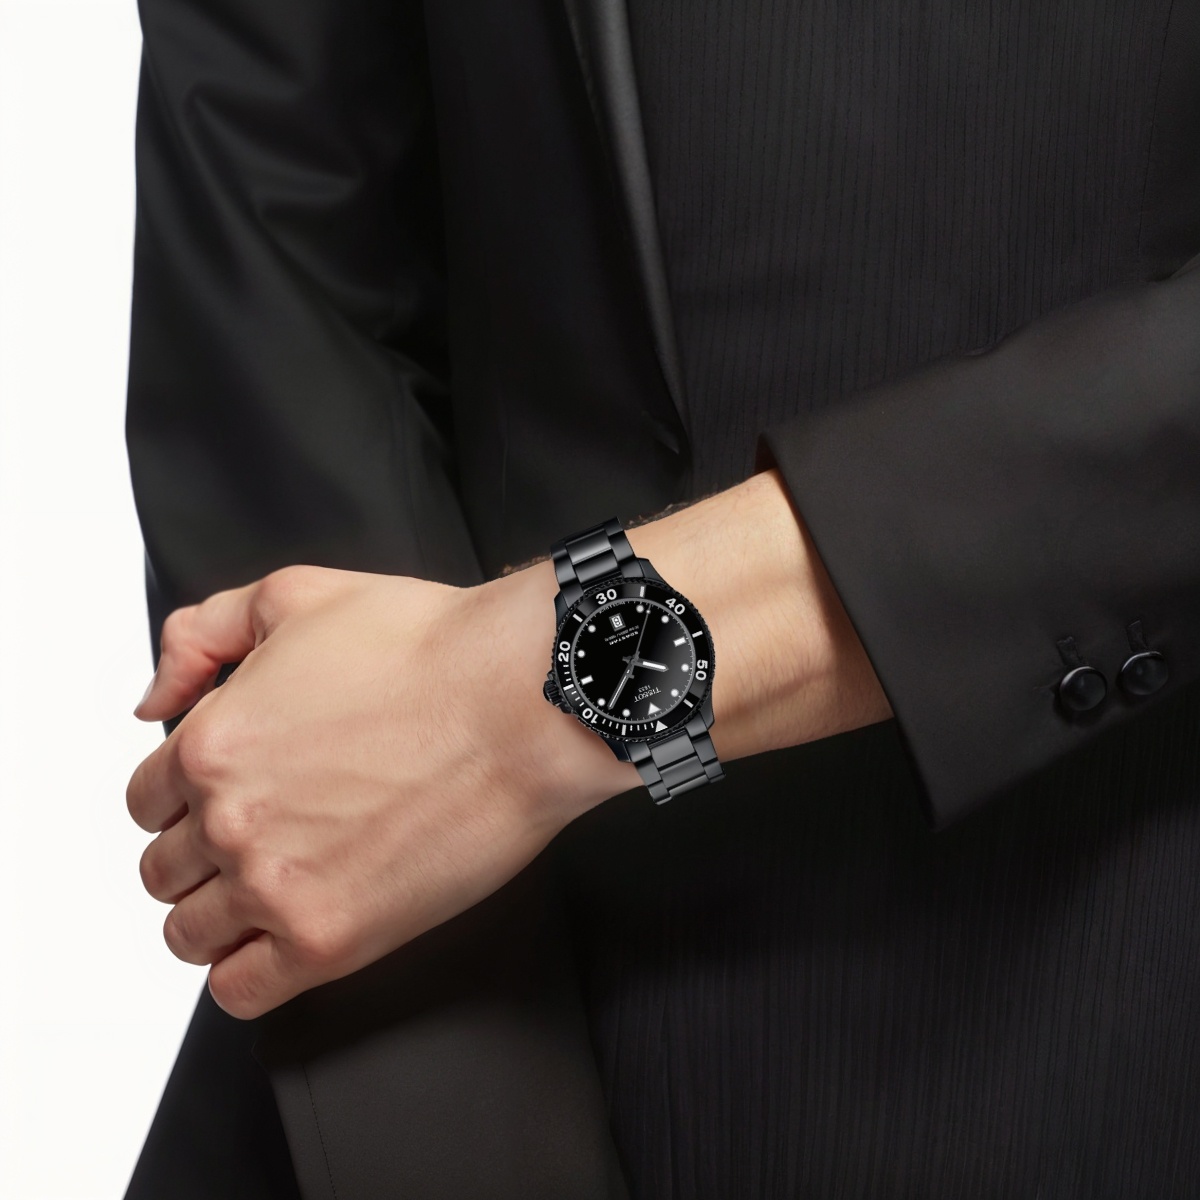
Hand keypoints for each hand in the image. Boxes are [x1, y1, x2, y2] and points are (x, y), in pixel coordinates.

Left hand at [128, 563, 632, 1018]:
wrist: (522, 699)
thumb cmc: (432, 648)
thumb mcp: (296, 595)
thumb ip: (200, 635)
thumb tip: (152, 698)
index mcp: (211, 743)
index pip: (146, 801)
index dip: (185, 796)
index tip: (222, 798)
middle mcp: (230, 821)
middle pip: (163, 870)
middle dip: (200, 854)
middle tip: (258, 837)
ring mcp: (275, 887)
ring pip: (188, 935)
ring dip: (217, 915)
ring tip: (270, 891)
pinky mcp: (330, 940)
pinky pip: (239, 991)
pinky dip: (246, 973)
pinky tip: (281, 941)